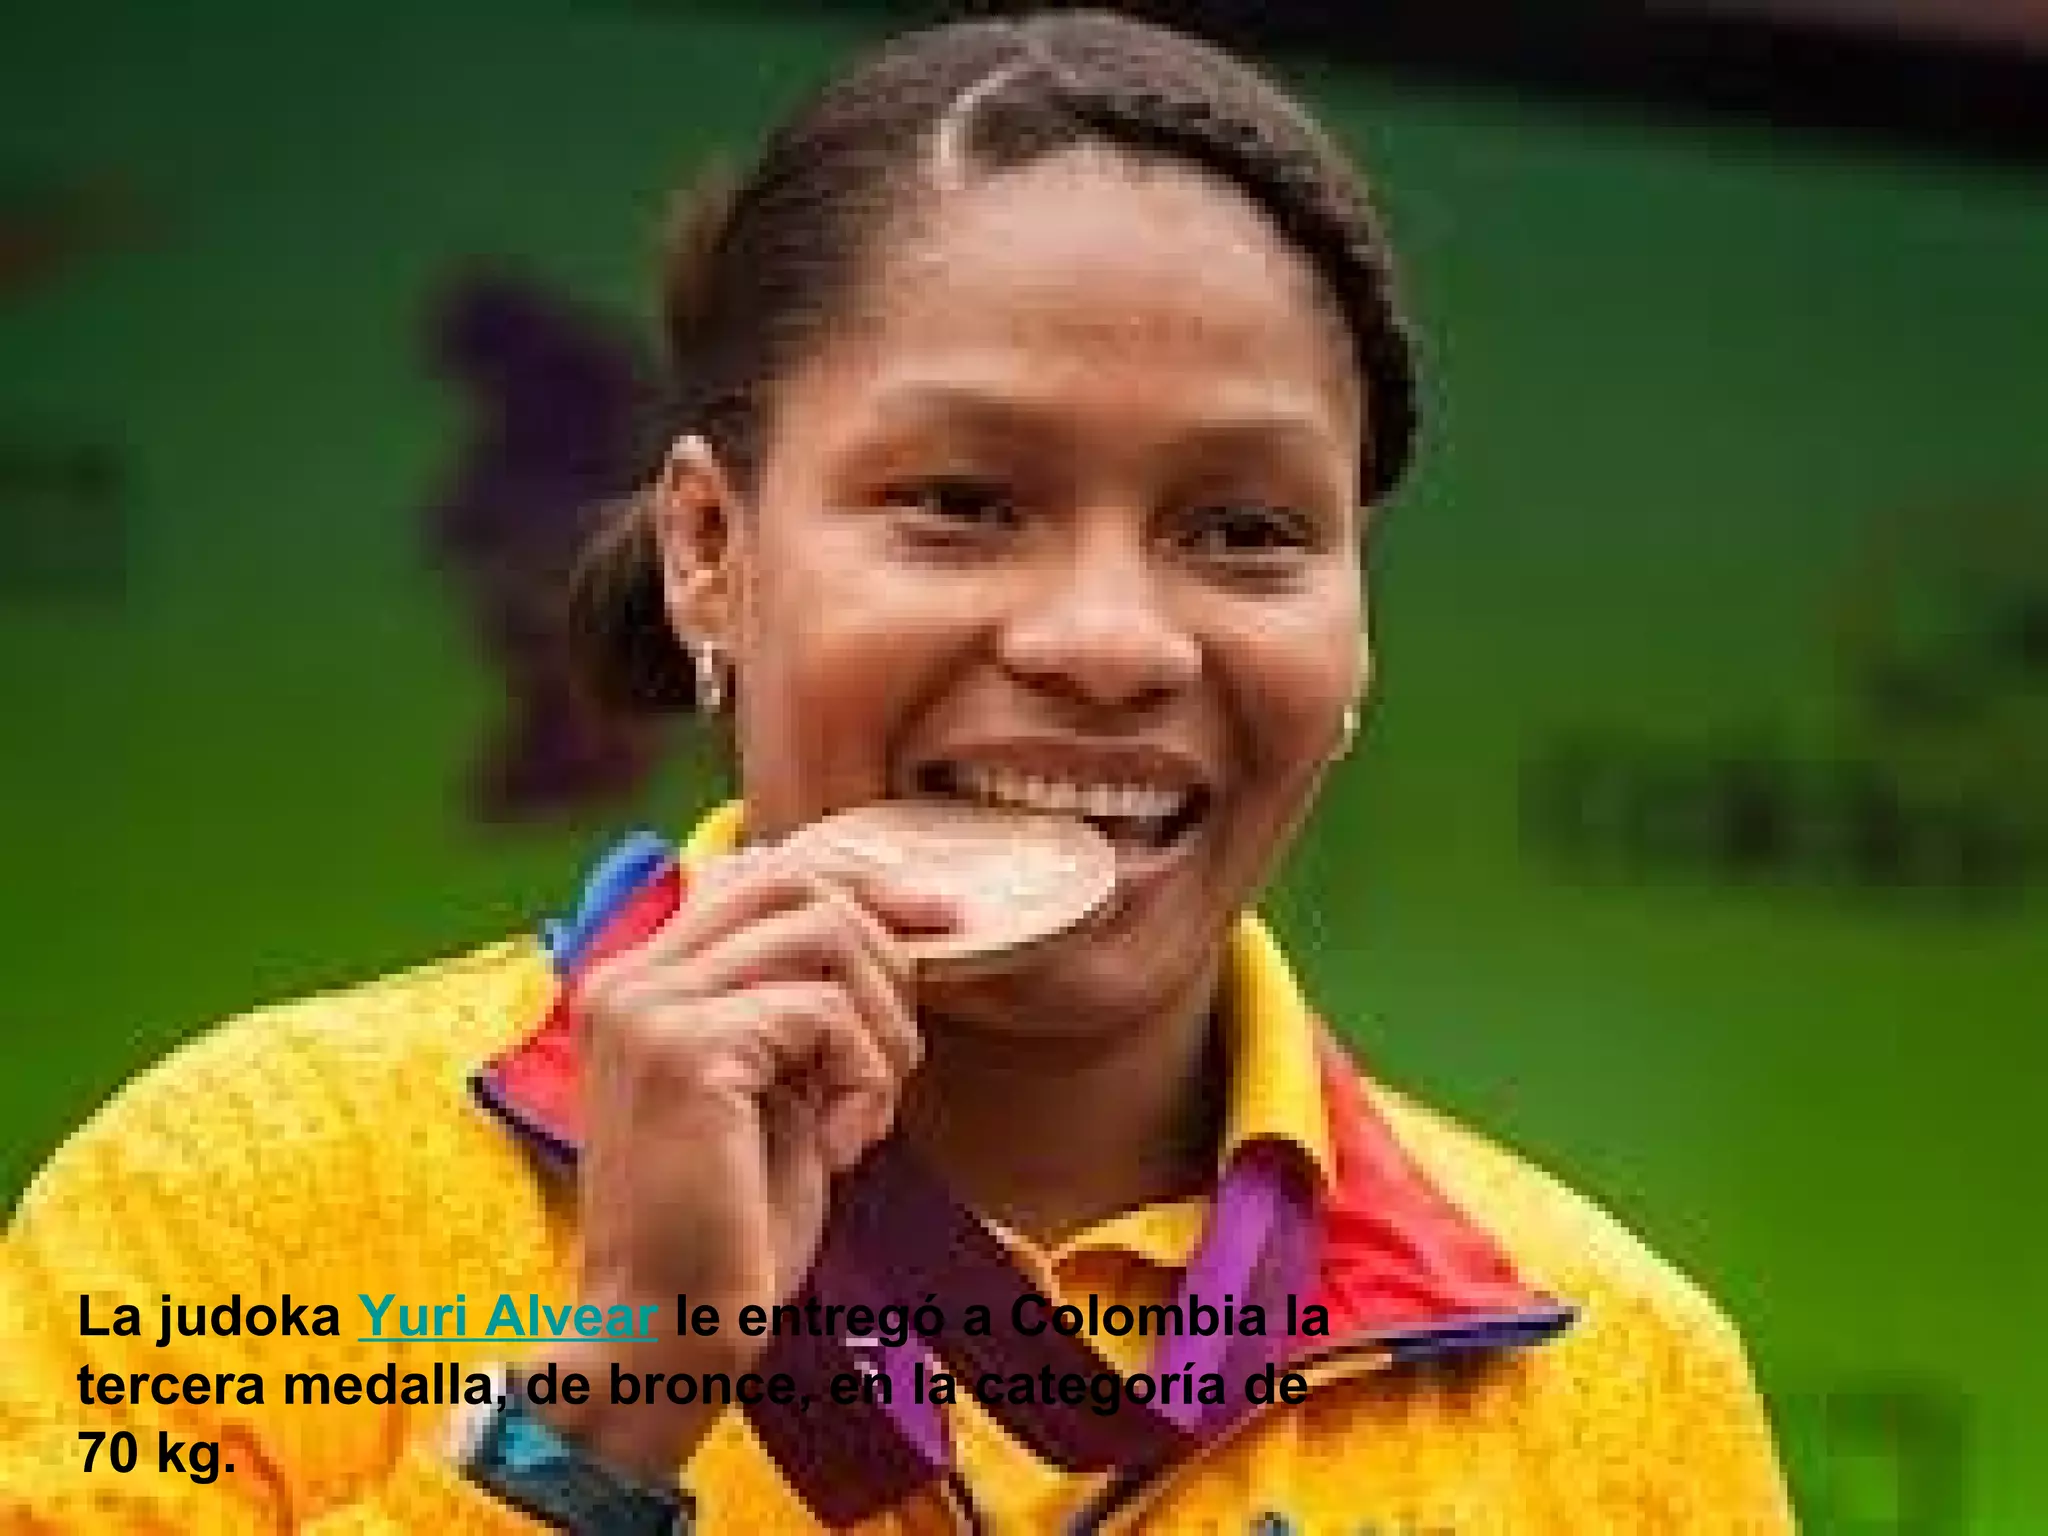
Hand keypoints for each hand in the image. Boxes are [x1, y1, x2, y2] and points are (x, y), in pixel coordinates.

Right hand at [539, 835, 953, 1475]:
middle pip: (795, 882)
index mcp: (639, 979)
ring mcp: (649, 1006)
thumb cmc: (729, 1226)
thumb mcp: (772, 1088)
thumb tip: (882, 920)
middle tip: (903, 1048)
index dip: (863, 883)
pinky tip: (846, 1147)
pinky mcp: (687, 1050)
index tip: (944, 918)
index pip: (760, 870)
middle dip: (885, 946)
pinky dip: (865, 1077)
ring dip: (881, 1021)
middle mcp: (630, 975)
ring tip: (874, 1105)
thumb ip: (795, 1007)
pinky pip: (824, 1012)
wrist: (663, 1335)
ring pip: (821, 933)